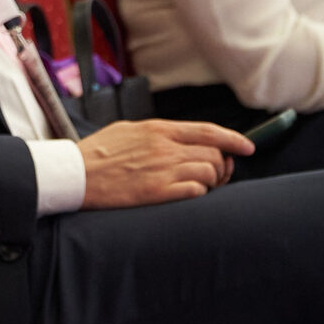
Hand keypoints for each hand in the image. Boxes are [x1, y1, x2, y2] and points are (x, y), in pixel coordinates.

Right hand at [78, 119, 251, 209]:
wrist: (75, 174)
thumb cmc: (97, 153)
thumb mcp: (128, 130)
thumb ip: (157, 132)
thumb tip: (179, 137)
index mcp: (159, 129)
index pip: (207, 131)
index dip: (233, 139)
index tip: (248, 147)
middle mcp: (164, 148)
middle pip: (214, 154)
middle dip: (222, 166)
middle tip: (217, 175)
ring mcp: (162, 170)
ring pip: (208, 173)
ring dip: (212, 182)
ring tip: (202, 186)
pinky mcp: (157, 193)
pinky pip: (195, 192)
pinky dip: (199, 194)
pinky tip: (188, 194)